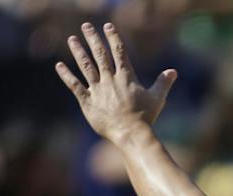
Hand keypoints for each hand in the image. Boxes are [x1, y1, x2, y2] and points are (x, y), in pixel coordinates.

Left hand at [57, 21, 177, 143]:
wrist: (131, 134)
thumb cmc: (146, 117)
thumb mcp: (157, 98)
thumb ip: (163, 83)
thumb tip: (173, 71)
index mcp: (126, 77)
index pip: (119, 52)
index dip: (113, 38)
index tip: (107, 26)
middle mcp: (110, 80)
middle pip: (100, 55)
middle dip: (92, 38)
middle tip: (86, 26)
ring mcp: (97, 90)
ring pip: (85, 66)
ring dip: (78, 52)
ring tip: (72, 40)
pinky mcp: (88, 102)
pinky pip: (75, 86)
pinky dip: (66, 75)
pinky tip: (59, 65)